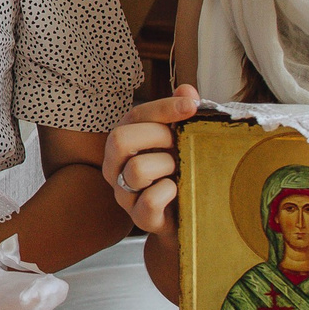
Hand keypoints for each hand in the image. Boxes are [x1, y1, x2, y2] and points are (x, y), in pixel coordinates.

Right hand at [101, 84, 199, 236]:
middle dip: (157, 137)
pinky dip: (169, 192)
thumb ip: (182, 115)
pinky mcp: (139, 218)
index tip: (192, 106)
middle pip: (120, 139)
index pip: (135, 115)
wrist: (188, 219)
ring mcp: (124, 193)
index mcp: (125, 142)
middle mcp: (116, 166)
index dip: (163, 108)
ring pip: (136, 170)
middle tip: (179, 145)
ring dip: (167, 166)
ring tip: (180, 171)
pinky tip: (178, 191)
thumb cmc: (182, 173)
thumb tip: (187, 90)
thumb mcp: (183, 140)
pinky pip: (149, 200)